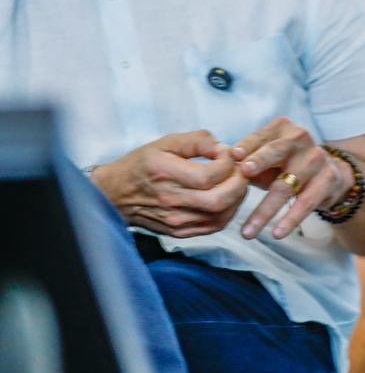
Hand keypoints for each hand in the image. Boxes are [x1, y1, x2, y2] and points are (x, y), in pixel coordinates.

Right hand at [94, 131, 248, 237]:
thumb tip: (224, 148)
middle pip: (219, 200)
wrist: (115, 195)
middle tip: (241, 170)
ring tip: (236, 182)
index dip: (227, 164)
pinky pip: (214, 227)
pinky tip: (228, 198)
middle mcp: (170, 200)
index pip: (208, 176)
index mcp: (165, 173)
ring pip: (220, 215)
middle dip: (239, 183)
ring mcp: (175, 220)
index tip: (229, 154)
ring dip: (237, 198)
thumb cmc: (142, 164)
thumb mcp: (166, 142)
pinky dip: (229, 212)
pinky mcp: (179, 232)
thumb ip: (198, 140)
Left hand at [232, 117, 353, 239]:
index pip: (261, 136)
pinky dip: (291, 219)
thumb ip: (246, 161)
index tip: (233, 156)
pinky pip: (306, 202)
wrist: (329, 173)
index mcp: (282, 129)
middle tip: (244, 173)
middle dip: (260, 160)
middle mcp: (301, 139)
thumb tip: (223, 170)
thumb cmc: (285, 164)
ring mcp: (317, 158)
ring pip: (286, 186)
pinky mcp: (328, 179)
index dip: (247, 146)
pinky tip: (277, 233)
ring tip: (247, 232)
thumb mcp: (266, 158)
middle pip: (277, 151)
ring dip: (266, 210)